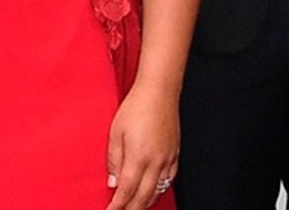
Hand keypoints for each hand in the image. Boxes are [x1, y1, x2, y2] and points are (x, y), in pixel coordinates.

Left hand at [104, 84, 179, 208]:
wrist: (159, 91)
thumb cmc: (136, 108)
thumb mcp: (115, 134)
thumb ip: (114, 161)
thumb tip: (112, 183)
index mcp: (138, 157)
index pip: (126, 191)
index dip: (117, 206)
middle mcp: (156, 161)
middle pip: (143, 197)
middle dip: (130, 209)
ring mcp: (168, 158)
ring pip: (158, 190)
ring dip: (145, 202)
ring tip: (134, 206)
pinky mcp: (176, 152)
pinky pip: (169, 179)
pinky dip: (159, 189)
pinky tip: (152, 191)